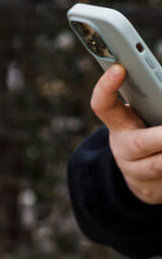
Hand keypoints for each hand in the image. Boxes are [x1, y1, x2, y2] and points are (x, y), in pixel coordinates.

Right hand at [91, 64, 161, 203]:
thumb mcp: (146, 118)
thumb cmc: (150, 134)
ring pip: (159, 166)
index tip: (119, 68)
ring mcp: (136, 172)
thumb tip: (160, 90)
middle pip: (139, 143)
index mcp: (119, 125)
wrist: (145, 179)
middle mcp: (123, 149)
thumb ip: (153, 100)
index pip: (103, 106)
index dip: (106, 88)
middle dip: (161, 137)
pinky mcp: (150, 190)